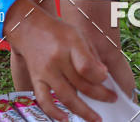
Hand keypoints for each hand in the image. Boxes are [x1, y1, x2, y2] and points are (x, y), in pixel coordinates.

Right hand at [6, 0, 115, 121]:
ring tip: (95, 118)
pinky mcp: (36, 80)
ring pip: (66, 97)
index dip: (100, 76)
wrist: (29, 27)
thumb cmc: (56, 31)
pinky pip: (44, 101)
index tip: (107, 78)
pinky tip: (66, 119)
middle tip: (111, 99)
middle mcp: (57, 59)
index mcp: (70, 44)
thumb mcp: (78, 34)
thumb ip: (90, 54)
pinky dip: (54, 113)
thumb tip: (103, 76)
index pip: (87, 66)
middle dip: (100, 95)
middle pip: (81, 84)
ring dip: (83, 111)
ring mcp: (46, 71)